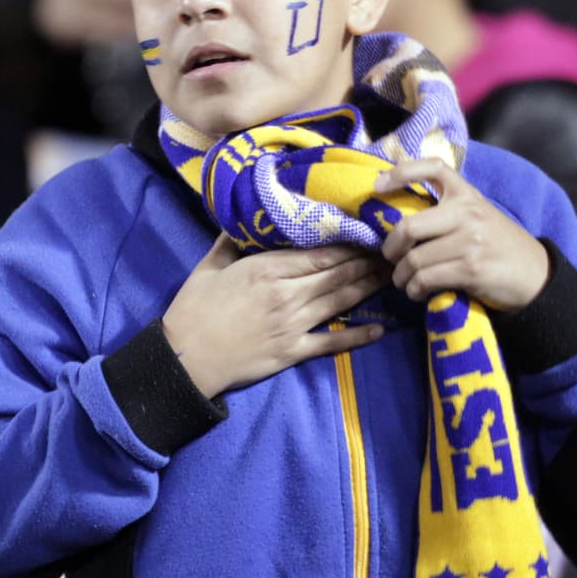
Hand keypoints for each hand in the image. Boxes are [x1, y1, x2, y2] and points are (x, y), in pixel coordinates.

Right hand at [162, 235, 390, 397]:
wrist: (185, 359)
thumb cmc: (193, 309)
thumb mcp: (209, 267)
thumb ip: (230, 241)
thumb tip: (242, 218)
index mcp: (266, 271)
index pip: (318, 253)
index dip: (347, 242)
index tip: (367, 232)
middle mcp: (286, 296)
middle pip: (336, 274)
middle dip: (366, 261)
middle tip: (391, 249)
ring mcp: (292, 325)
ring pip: (339, 301)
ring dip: (368, 287)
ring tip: (392, 275)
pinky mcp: (292, 352)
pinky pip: (331, 342)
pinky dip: (356, 336)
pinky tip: (379, 329)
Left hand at [375, 160, 550, 311]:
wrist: (536, 274)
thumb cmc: (499, 245)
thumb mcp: (478, 216)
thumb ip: (447, 211)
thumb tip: (399, 220)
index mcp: (467, 194)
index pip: (434, 168)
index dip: (402, 171)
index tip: (378, 185)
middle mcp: (467, 213)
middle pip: (408, 227)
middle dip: (390, 248)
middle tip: (390, 258)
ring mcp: (469, 242)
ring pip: (413, 259)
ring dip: (401, 276)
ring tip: (404, 280)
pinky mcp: (470, 269)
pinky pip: (425, 279)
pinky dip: (414, 289)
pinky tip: (417, 291)